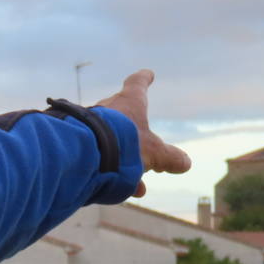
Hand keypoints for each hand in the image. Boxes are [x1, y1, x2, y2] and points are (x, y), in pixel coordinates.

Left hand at [95, 69, 190, 196]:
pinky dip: (110, 168)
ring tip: (137, 183)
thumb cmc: (124, 144)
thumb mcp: (154, 154)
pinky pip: (97, 152)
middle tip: (147, 152)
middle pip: (122, 113)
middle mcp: (107, 108)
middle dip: (134, 133)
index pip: (137, 85)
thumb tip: (185, 163)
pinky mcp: (78, 141)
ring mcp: (90, 124)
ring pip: (110, 138)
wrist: (84, 154)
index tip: (148, 74)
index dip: (143, 80)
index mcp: (128, 103)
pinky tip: (118, 189)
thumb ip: (170, 158)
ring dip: (124, 157)